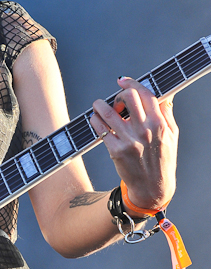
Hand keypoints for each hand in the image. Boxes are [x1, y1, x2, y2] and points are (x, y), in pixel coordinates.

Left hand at [90, 76, 177, 210]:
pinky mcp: (115, 151)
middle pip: (127, 98)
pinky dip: (95, 120)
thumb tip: (165, 92)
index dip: (132, 83)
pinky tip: (96, 120)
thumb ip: (166, 112)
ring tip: (99, 107)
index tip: (123, 81)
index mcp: (159, 124)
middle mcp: (144, 131)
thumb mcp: (172, 135)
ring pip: (107, 112)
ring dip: (100, 105)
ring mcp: (129, 141)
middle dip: (118, 95)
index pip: (145, 94)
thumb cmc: (163, 160)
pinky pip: (100, 128)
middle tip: (116, 103)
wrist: (153, 187)